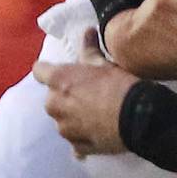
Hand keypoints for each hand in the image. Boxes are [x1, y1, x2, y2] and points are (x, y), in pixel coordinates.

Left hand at [34, 31, 135, 156]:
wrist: (137, 118)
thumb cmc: (119, 85)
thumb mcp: (104, 64)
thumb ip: (89, 49)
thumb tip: (86, 31)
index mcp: (58, 80)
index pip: (39, 70)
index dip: (49, 70)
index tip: (62, 73)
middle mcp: (54, 105)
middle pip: (52, 98)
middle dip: (65, 96)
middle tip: (88, 94)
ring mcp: (64, 128)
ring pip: (63, 119)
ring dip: (73, 117)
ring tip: (96, 115)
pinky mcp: (76, 146)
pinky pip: (75, 140)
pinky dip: (83, 136)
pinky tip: (98, 133)